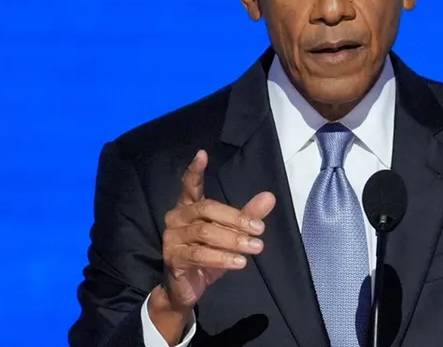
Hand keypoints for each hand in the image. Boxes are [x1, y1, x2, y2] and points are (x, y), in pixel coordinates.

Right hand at [149, 150, 275, 340]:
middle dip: (236, 218)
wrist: (185, 289)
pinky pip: (199, 254)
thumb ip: (247, 216)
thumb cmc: (208, 256)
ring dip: (234, 240)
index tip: (202, 154)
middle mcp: (176, 218)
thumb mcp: (230, 235)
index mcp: (188, 207)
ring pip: (206, 233)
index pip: (189, 185)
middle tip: (260, 229)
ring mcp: (172, 238)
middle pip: (207, 209)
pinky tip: (240, 262)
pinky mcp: (173, 258)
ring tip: (256, 247)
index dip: (195, 171)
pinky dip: (222, 258)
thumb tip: (270, 197)